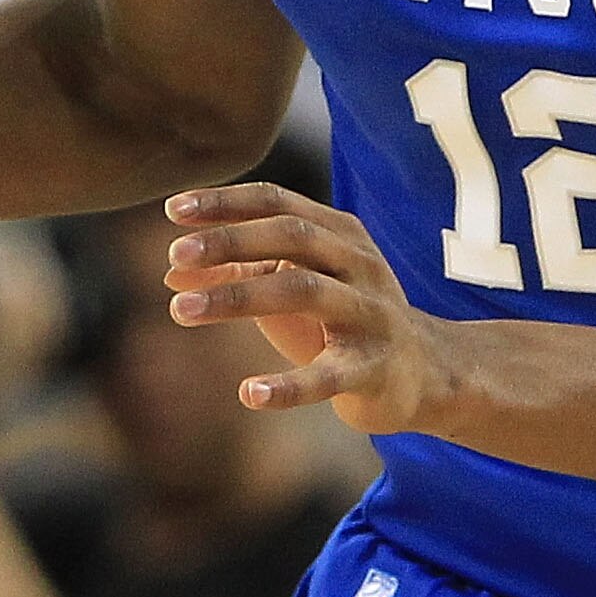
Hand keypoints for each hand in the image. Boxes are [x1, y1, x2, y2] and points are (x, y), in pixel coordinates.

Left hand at [162, 181, 458, 433]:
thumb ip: (237, 274)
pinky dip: (288, 386)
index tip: (173, 210)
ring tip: (180, 311)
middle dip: (230, 241)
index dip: (226, 203)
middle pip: (291, 236)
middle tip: (175, 254)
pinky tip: (249, 393)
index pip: (278, 202)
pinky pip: (329, 376)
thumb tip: (170, 274)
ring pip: (304, 291)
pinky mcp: (373, 369)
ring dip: (238, 297)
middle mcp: (358, 264)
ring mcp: (369, 314)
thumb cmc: (342, 321)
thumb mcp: (293, 288)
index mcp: (339, 234)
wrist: (425, 372)